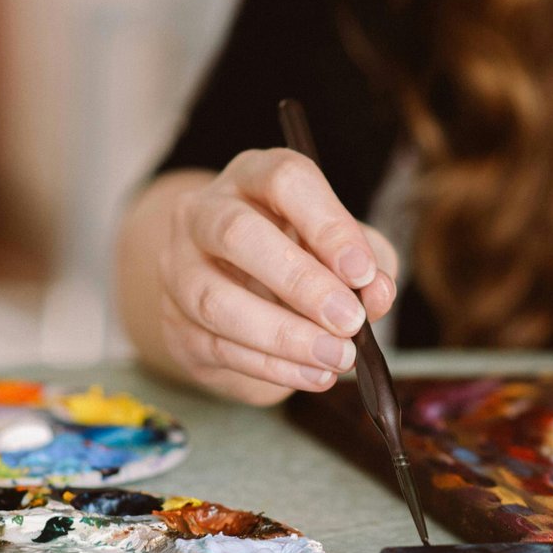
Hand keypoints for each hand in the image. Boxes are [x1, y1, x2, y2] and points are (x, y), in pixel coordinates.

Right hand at [156, 149, 397, 404]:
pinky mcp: (175, 321)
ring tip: (336, 357)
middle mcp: (204, 212)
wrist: (235, 291)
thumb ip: (369, 264)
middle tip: (349, 321)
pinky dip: (272, 367)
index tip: (363, 273)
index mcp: (253, 177)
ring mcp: (179, 267)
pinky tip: (314, 374)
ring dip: (284, 336)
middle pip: (238, 234)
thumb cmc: (299, 256)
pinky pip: (218, 346)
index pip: (284, 181)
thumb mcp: (344, 250)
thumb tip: (377, 292)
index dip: (327, 226)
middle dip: (300, 282)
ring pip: (216, 300)